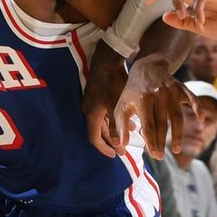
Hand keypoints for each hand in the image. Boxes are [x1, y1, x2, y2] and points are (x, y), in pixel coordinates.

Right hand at [82, 41, 128, 157]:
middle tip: (122, 148)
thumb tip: (118, 145)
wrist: (107, 61)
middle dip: (110, 140)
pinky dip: (112, 118)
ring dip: (113, 129)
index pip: (94, 138)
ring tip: (128, 133)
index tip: (116, 155)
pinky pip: (102, 112)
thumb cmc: (112, 84)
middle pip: (98, 131)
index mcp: (91, 114)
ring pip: (101, 121)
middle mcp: (88, 109)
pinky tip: (126, 117)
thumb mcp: (116, 107)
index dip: (104, 148)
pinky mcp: (95, 94)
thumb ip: (117, 127)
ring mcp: (91, 101)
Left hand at [112, 55, 199, 159]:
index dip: (151, 141)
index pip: (148, 124)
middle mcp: (157, 94)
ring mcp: (170, 91)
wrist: (147, 68)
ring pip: (177, 116)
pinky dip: (198, 108)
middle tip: (160, 156)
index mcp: (142, 98)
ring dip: (178, 134)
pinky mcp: (181, 88)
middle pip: (162, 123)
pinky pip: (192, 99)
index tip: (154, 155)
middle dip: (162, 141)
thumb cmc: (133, 91)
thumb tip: (121, 146)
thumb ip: (121, 126)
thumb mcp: (122, 105)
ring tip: (176, 149)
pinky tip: (200, 120)